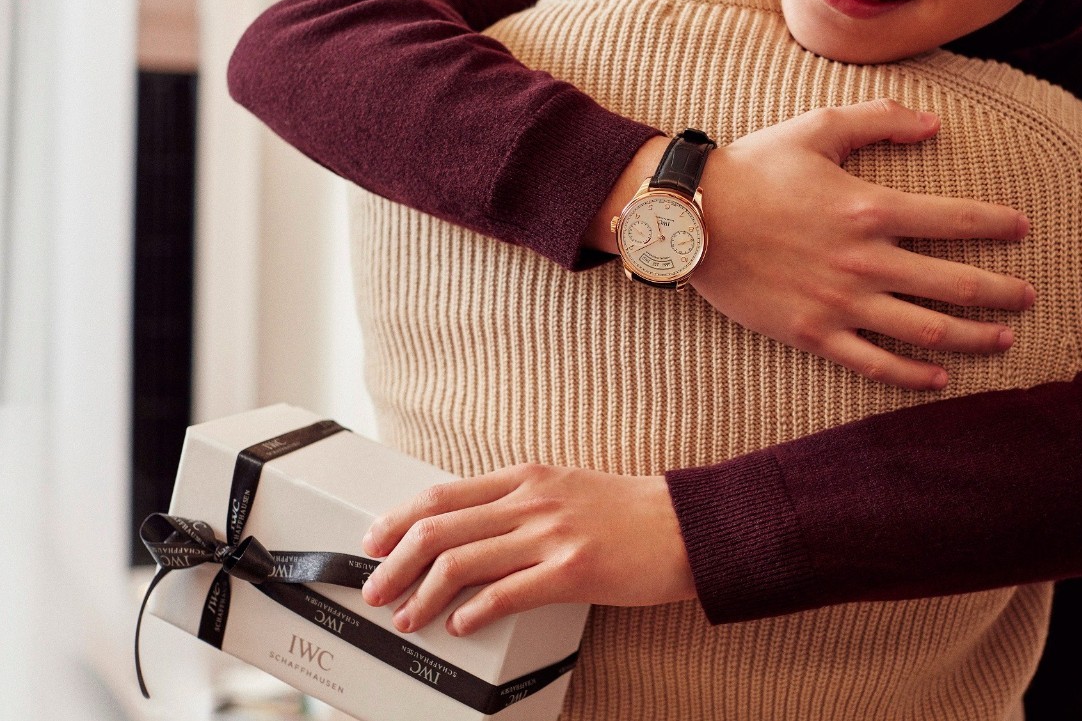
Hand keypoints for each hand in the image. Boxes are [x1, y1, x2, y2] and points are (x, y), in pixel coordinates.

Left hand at [361, 464, 694, 635]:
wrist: (685, 524)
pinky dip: (472, 613)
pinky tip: (458, 625)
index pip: (441, 496)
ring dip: (422, 595)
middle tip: (375, 590)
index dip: (397, 521)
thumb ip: (517, 502)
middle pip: (438, 529)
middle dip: (394, 563)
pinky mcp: (571, 571)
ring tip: (407, 617)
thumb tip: (468, 529)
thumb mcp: (564, 488)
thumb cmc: (628, 511)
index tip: (375, 543)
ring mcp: (549, 534)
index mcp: (524, 477)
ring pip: (461, 562)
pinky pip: (505, 593)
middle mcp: (530, 500)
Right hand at [690, 100, 1034, 390]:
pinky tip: (939, 377)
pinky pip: (873, 362)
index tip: (1024, 230)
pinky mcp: (814, 333)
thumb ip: (880, 120)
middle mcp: (866, 260)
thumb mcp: (817, 127)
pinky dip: (911, 374)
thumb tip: (934, 123)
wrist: (691, 220)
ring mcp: (842, 302)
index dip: (999, 225)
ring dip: (973, 336)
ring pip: (925, 329)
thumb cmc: (752, 169)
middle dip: (1003, 291)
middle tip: (1030, 296)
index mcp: (872, 207)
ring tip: (1003, 338)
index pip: (958, 219)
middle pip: (956, 283)